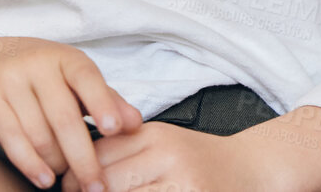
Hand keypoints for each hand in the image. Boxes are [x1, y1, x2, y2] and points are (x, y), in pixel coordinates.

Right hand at [0, 37, 143, 191]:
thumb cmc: (45, 72)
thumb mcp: (77, 77)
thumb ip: (107, 99)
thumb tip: (135, 124)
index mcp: (66, 58)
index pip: (87, 79)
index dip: (101, 104)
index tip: (114, 130)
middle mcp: (38, 66)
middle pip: (64, 118)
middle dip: (83, 157)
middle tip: (96, 186)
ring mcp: (11, 82)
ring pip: (39, 133)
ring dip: (57, 162)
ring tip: (69, 177)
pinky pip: (11, 139)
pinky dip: (30, 164)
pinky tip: (44, 179)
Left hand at [82, 121, 279, 191]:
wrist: (253, 169)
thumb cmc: (202, 162)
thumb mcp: (164, 144)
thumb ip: (126, 152)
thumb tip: (76, 170)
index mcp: (155, 135)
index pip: (99, 152)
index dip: (75, 175)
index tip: (67, 188)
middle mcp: (168, 154)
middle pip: (106, 178)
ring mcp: (181, 182)